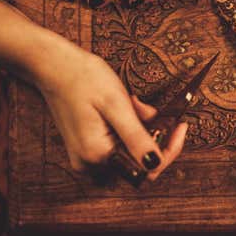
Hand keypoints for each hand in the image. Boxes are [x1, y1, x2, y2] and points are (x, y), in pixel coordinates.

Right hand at [28, 33, 187, 179]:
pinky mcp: (86, 149)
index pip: (147, 168)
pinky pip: (117, 147)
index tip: (181, 126)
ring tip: (131, 104)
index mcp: (97, 154)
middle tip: (150, 109)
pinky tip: (121, 111)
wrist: (54, 66)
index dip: (169, 149)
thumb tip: (155, 164)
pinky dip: (127, 131)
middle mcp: (90, 163)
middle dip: (152, 136)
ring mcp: (86, 158)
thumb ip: (137, 137)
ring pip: (129, 153)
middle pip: (139, 162)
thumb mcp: (117, 104)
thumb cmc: (84, 78)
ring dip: (140, 132)